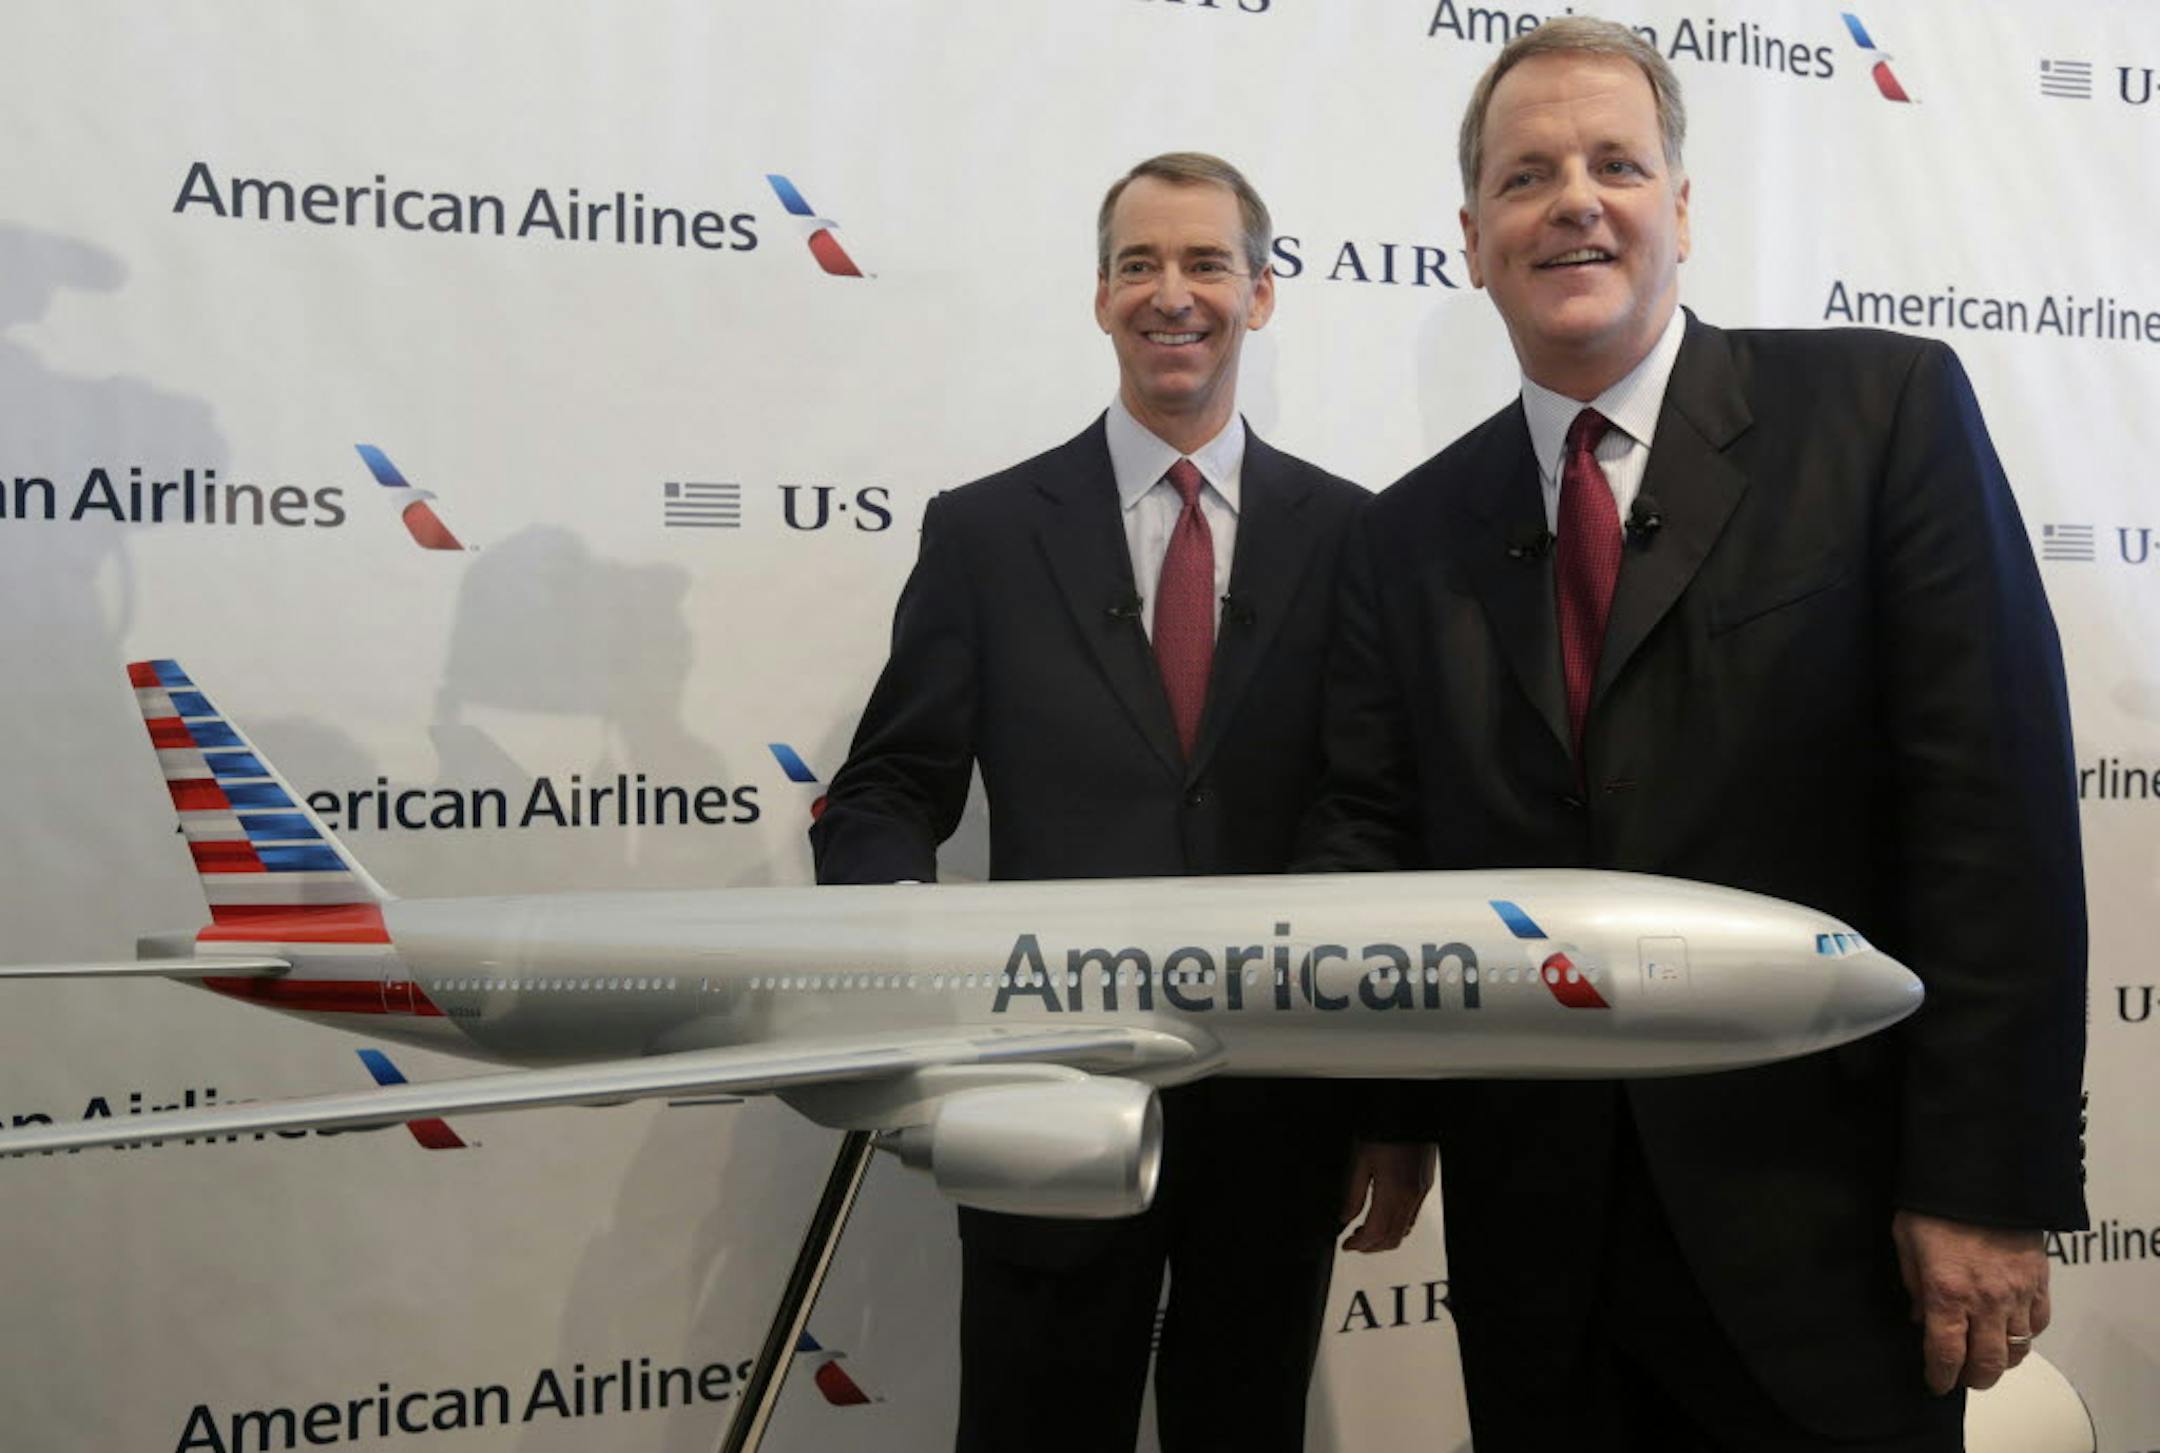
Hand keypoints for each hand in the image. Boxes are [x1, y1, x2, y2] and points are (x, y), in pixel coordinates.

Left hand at [1339, 1140, 1435, 1252]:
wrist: (1409, 1112)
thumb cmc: (1384, 1130)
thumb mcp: (1359, 1161)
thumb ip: (1353, 1195)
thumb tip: (1345, 1218)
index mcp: (1393, 1191)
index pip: (1376, 1232)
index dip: (1359, 1244)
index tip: (1347, 1245)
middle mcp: (1411, 1196)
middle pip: (1392, 1238)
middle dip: (1371, 1246)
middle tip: (1354, 1243)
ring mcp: (1421, 1192)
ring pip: (1404, 1230)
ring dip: (1384, 1238)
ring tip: (1365, 1232)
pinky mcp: (1425, 1186)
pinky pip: (1412, 1217)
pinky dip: (1397, 1226)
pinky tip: (1384, 1218)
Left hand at [1891, 1209, 2049, 1394]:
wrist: (1981, 1173)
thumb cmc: (1936, 1203)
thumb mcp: (1907, 1241)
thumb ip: (1914, 1285)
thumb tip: (1920, 1318)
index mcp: (1948, 1292)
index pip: (1946, 1353)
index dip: (1940, 1376)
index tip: (1936, 1383)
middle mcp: (1986, 1299)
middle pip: (1987, 1362)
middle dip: (1974, 1378)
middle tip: (1964, 1378)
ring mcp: (2018, 1292)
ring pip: (2018, 1347)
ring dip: (2002, 1360)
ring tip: (1987, 1357)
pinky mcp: (2040, 1279)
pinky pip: (2040, 1322)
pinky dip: (2027, 1334)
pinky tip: (2011, 1329)